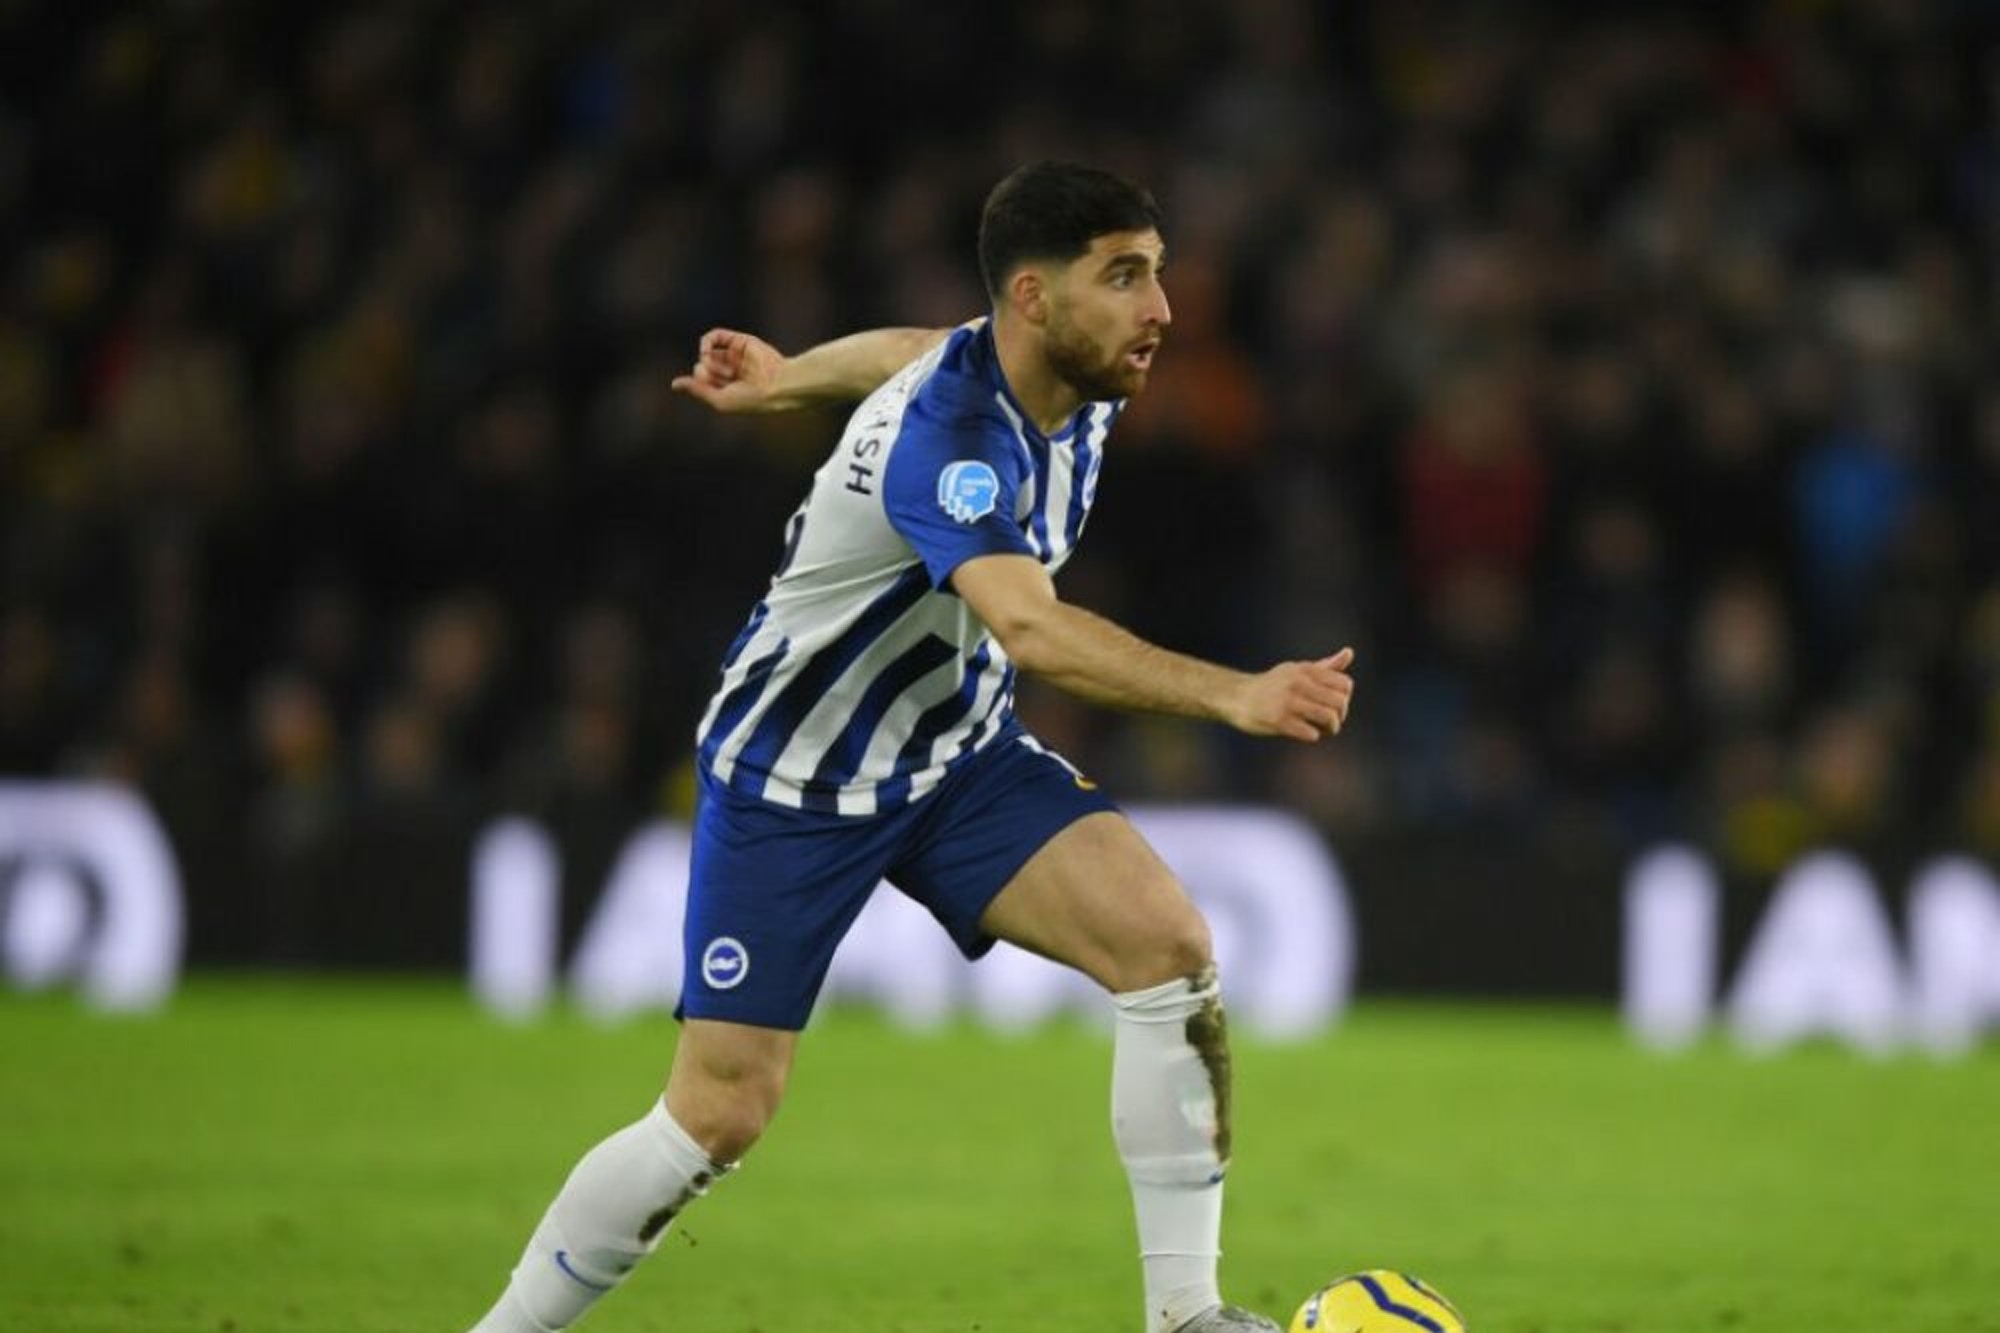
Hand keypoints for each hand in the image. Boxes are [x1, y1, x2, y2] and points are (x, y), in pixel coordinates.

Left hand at [670, 328, 787, 412]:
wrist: (776, 385)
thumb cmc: (750, 400)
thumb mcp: (718, 400)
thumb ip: (696, 390)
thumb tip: (674, 384)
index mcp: (726, 388)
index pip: (700, 382)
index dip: (701, 384)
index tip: (711, 388)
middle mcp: (730, 371)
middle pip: (701, 368)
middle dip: (707, 374)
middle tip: (726, 380)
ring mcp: (735, 356)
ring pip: (707, 354)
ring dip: (711, 363)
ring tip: (729, 372)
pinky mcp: (740, 341)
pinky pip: (715, 336)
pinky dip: (706, 342)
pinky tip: (706, 351)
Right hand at [1227, 647, 1355, 741]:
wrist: (1236, 697)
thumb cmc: (1271, 685)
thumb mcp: (1297, 671)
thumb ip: (1325, 666)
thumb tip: (1349, 653)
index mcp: (1305, 670)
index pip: (1344, 684)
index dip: (1344, 698)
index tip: (1333, 705)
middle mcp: (1298, 683)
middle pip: (1340, 703)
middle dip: (1339, 716)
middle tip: (1330, 722)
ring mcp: (1287, 701)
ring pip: (1328, 718)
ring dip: (1330, 729)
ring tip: (1321, 729)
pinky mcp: (1278, 720)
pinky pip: (1311, 733)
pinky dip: (1312, 735)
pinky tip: (1303, 732)